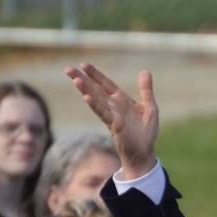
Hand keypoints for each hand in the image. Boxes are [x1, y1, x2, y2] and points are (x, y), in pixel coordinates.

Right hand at [65, 63, 159, 178]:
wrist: (144, 151)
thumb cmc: (145, 131)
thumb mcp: (149, 107)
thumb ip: (146, 90)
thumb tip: (145, 71)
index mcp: (121, 100)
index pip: (105, 84)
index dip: (95, 75)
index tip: (83, 64)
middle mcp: (114, 106)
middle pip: (95, 90)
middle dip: (82, 79)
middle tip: (67, 69)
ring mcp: (112, 116)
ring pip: (96, 100)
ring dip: (86, 90)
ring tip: (75, 80)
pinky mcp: (115, 125)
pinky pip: (104, 113)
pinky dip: (95, 105)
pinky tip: (86, 97)